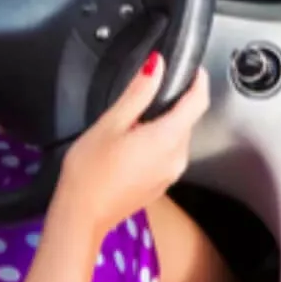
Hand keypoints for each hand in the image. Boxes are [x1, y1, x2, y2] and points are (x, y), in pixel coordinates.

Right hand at [49, 54, 209, 242]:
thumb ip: (139, 92)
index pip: (198, 102)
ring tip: (135, 117)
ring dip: (166, 123)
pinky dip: (159, 142)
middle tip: (149, 90)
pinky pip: (169, 155)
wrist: (82, 216)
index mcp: (168, 138)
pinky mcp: (161, 185)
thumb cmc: (90, 169)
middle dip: (176, 103)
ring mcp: (171, 174)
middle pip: (188, 121)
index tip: (192, 68)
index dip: (198, 81)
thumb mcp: (111, 123)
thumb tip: (157, 65)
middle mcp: (177, 158)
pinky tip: (134, 142)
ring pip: (178, 138)